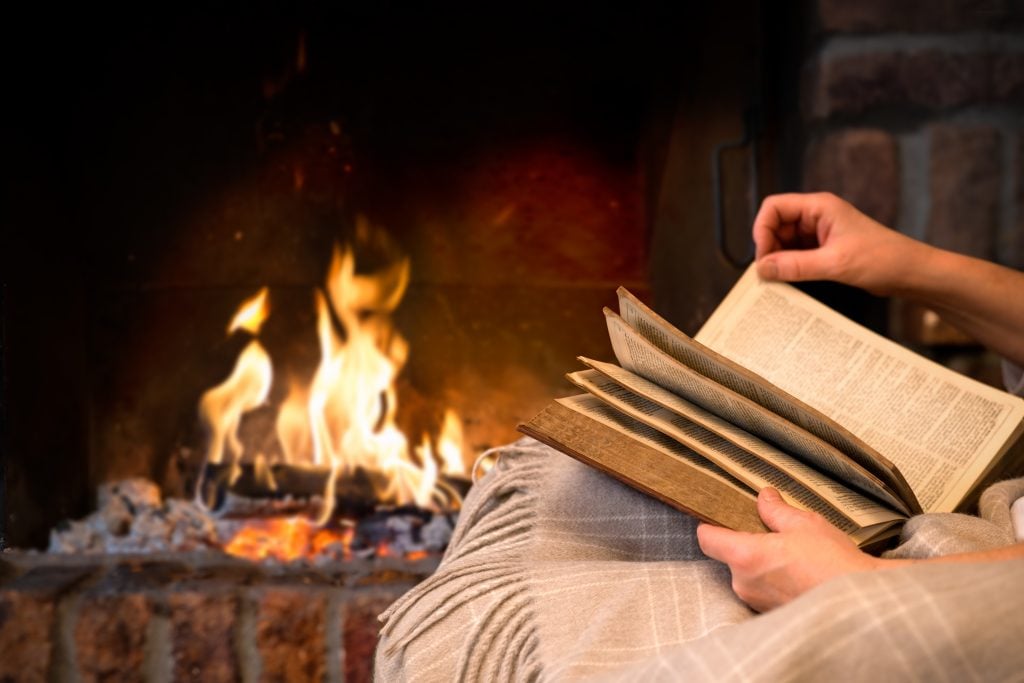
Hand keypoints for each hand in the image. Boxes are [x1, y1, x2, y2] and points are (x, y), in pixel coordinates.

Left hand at [696, 488, 882, 611]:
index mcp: (745, 556)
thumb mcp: (804, 524)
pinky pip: (761, 591)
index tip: (716, 517)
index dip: (709, 525)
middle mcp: (744, 583)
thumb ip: (776, 511)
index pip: (707, 539)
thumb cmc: (833, 562)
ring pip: (746, 575)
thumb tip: (764, 497)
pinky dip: (772, 581)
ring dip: (760, 564)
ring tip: (791, 556)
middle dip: (745, 544)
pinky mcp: (770, 614)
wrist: (861, 602)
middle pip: (728, 556)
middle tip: (771, 535)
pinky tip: (796, 574)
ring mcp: (756, 602)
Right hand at [752, 192, 930, 295]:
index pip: (774, 207)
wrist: (910, 272)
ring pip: (783, 242)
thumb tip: (762, 268)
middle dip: (768, 248)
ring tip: (779, 279)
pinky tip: (790, 281)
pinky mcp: (823, 249)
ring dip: (778, 259)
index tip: (763, 256)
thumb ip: (795, 265)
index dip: (762, 229)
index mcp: (819, 207)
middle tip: (769, 273)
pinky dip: (789, 267)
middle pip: (775, 225)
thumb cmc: (882, 259)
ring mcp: (820, 233)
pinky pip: (796, 254)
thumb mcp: (835, 264)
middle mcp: (817, 216)